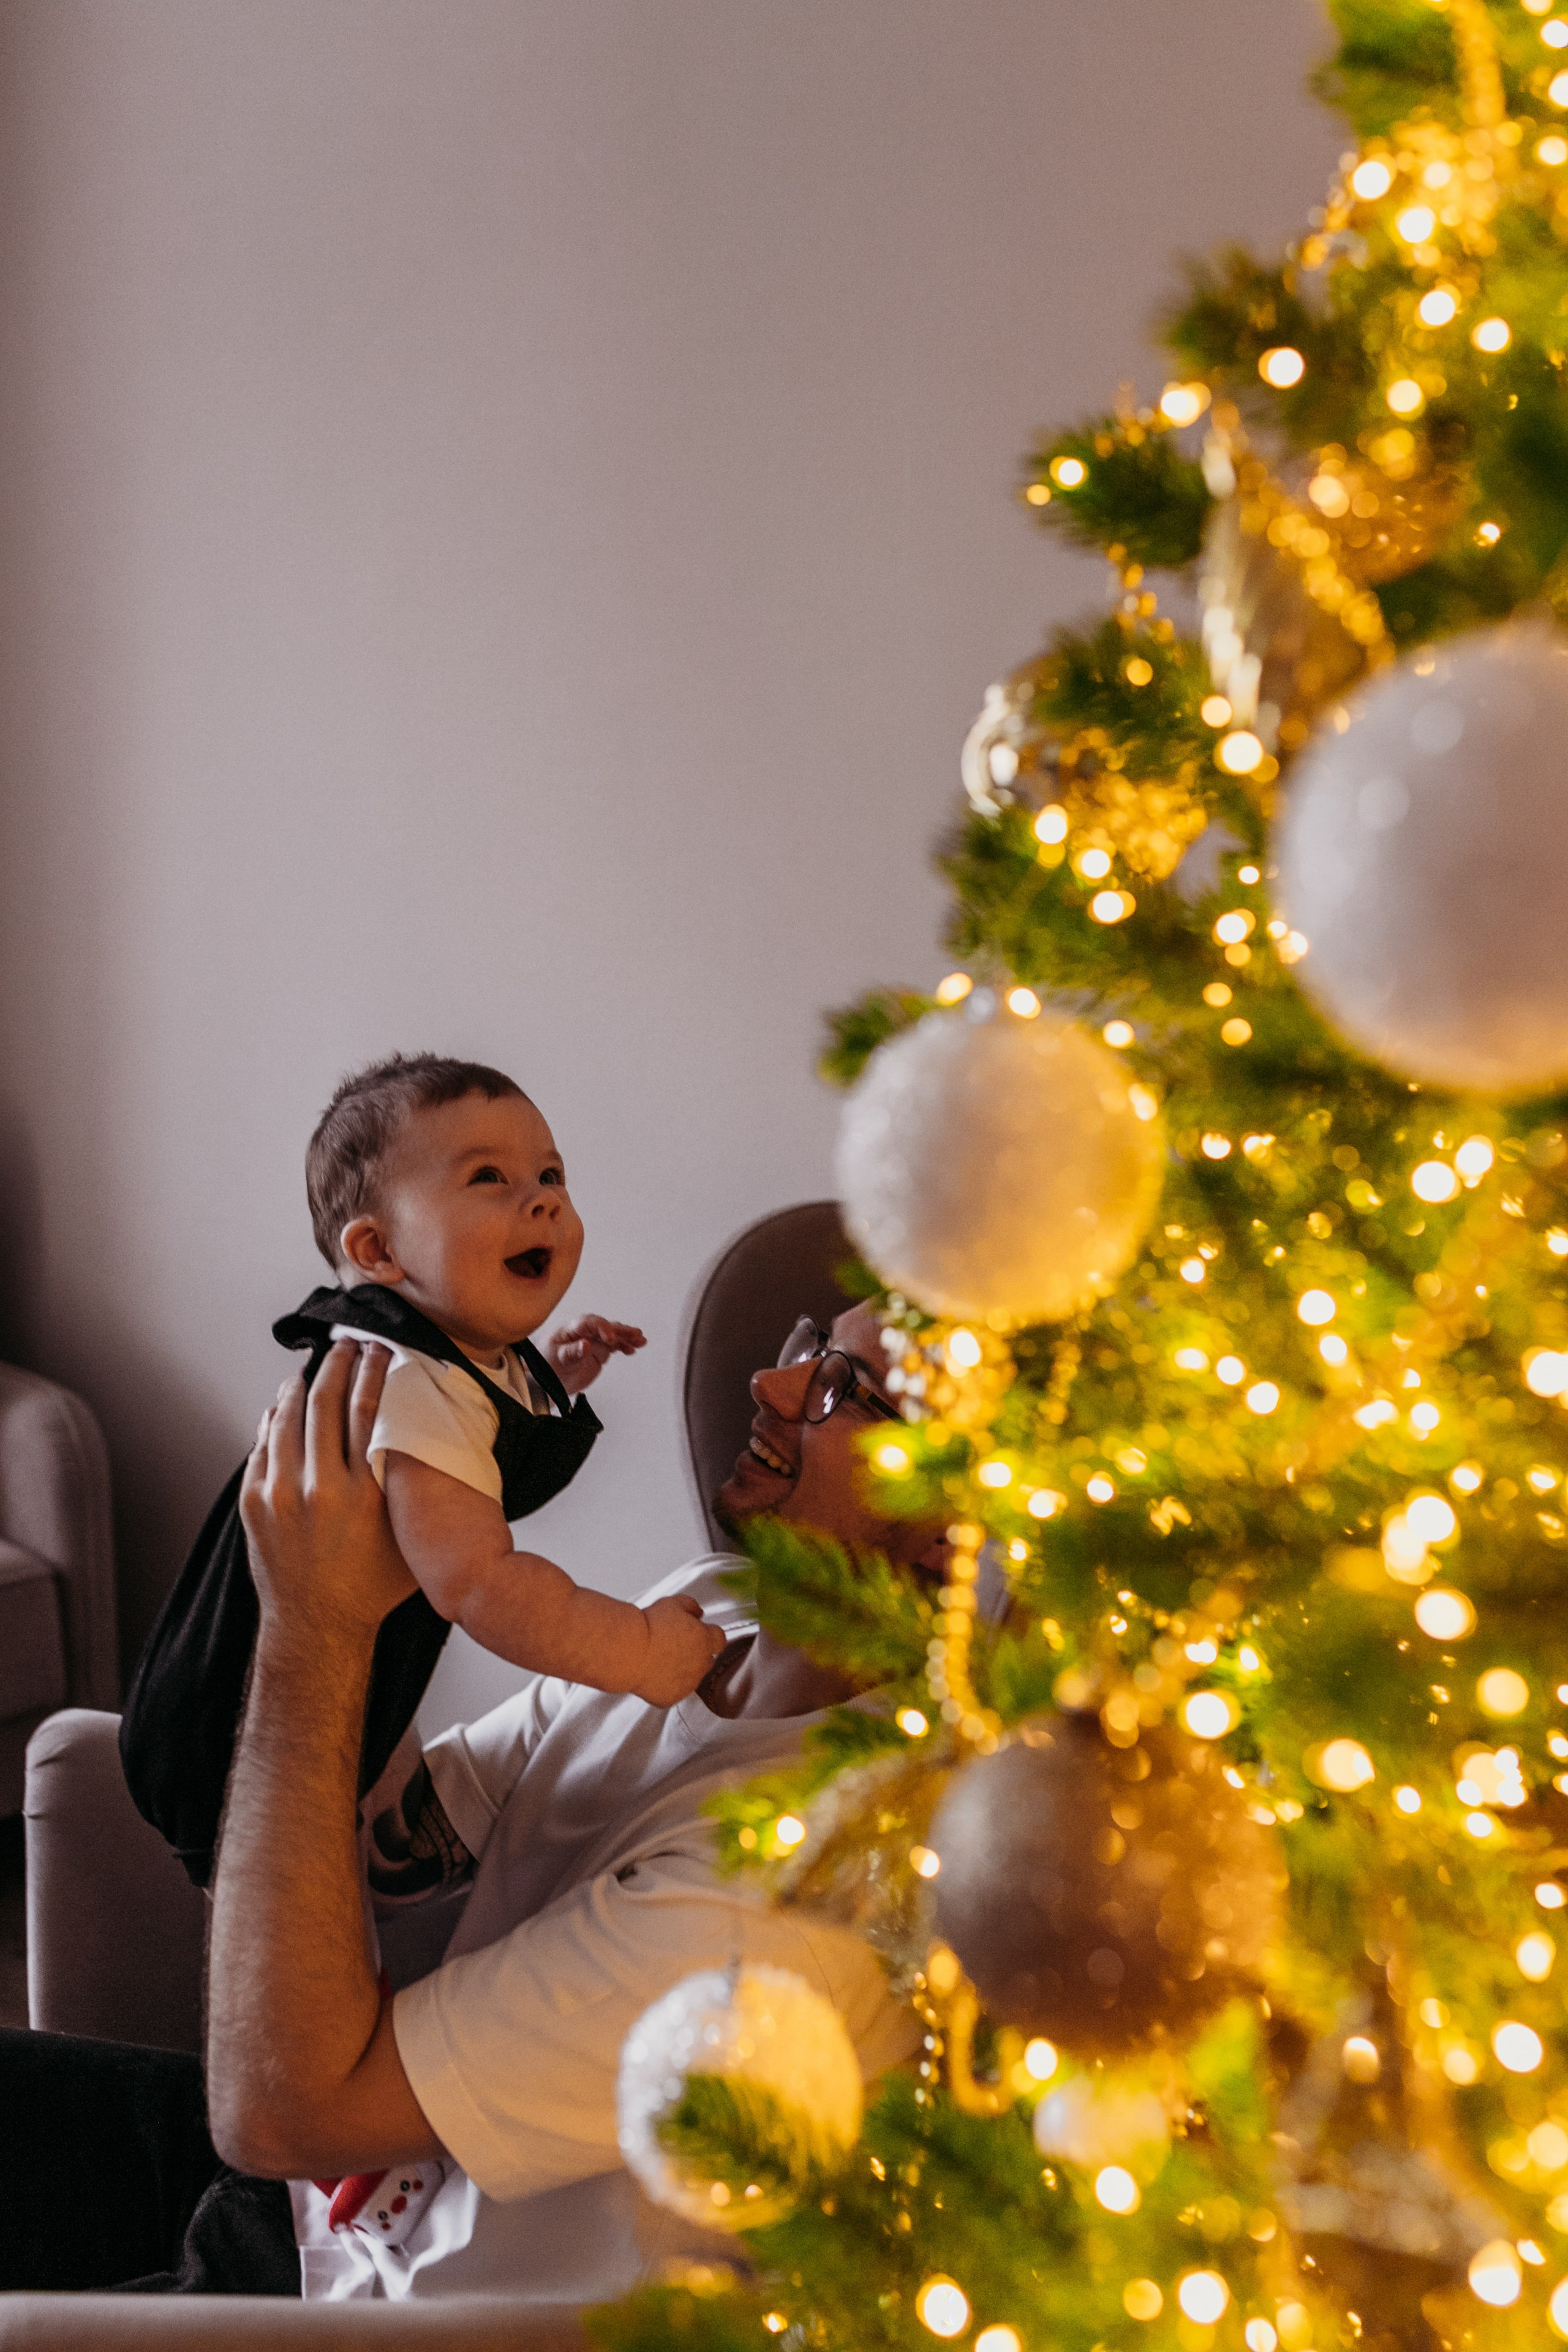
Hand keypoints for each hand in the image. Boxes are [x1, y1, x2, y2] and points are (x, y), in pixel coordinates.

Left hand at [241, 1341, 415, 1640]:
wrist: (317, 1625)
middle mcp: (319, 1488)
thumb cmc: (372, 1585)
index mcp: (363, 1493)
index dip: (373, 1371)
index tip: (379, 1349)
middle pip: (326, 1402)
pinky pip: (263, 1445)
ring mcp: (280, 1494)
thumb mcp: (409, 1535)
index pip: (368, 1409)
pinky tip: (284, 1407)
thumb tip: (424, 1436)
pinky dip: (274, 1419)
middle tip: (347, 1345)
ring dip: (302, 1385)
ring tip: (314, 1368)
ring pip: (288, 1418)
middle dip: (337, 1365)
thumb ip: (411, 1487)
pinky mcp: (255, 1503)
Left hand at [547, 1314, 646, 1395]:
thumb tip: (584, 1345)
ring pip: (614, 1335)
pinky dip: (625, 1346)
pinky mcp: (599, 1352)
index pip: (590, 1323)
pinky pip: (615, 1346)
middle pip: (606, 1327)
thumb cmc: (546, 1363)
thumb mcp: (556, 1358)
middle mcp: (585, 1333)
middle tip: (635, 1335)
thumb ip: (571, 1353)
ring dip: (627, 1337)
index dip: (602, 1327)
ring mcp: (594, 1342)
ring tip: (640, 1341)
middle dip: (621, 1330)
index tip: (611, 1337)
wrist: (545, 1379)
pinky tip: (633, 1349)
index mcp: (572, 1329)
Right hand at [633, 1593, 726, 1705]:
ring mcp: (688, 1683)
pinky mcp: (671, 1698)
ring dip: (682, 1669)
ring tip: (660, 1659)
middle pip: (707, 1659)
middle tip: (675, 1646)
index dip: (709, 1635)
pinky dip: (665, 1685)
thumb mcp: (673, 1603)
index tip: (700, 1633)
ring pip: (691, 1677)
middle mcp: (701, 1663)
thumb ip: (691, 1606)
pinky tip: (652, 1674)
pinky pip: (673, 1692)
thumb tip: (697, 1612)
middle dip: (696, 1653)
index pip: (719, 1639)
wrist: (629, 1651)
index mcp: (705, 1639)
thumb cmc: (648, 1627)